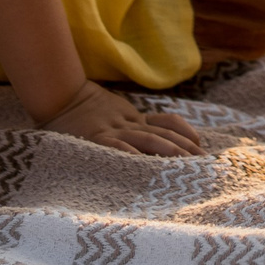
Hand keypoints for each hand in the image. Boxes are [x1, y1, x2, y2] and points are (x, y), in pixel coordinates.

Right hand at [37, 80, 204, 156]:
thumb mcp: (114, 111)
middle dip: (186, 148)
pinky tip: (148, 167)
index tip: (201, 146)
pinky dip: (134, 156)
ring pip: (149, 141)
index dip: (186, 132)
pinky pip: (119, 148)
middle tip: (203, 163)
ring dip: (170, 153)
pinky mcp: (97, 139)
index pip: (168, 123)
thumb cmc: (86, 110)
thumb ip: (130, 121)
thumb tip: (157, 134)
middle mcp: (128, 124)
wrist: (61, 96)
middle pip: (164, 134)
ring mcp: (113, 131)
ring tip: (187, 166)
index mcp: (134, 117)